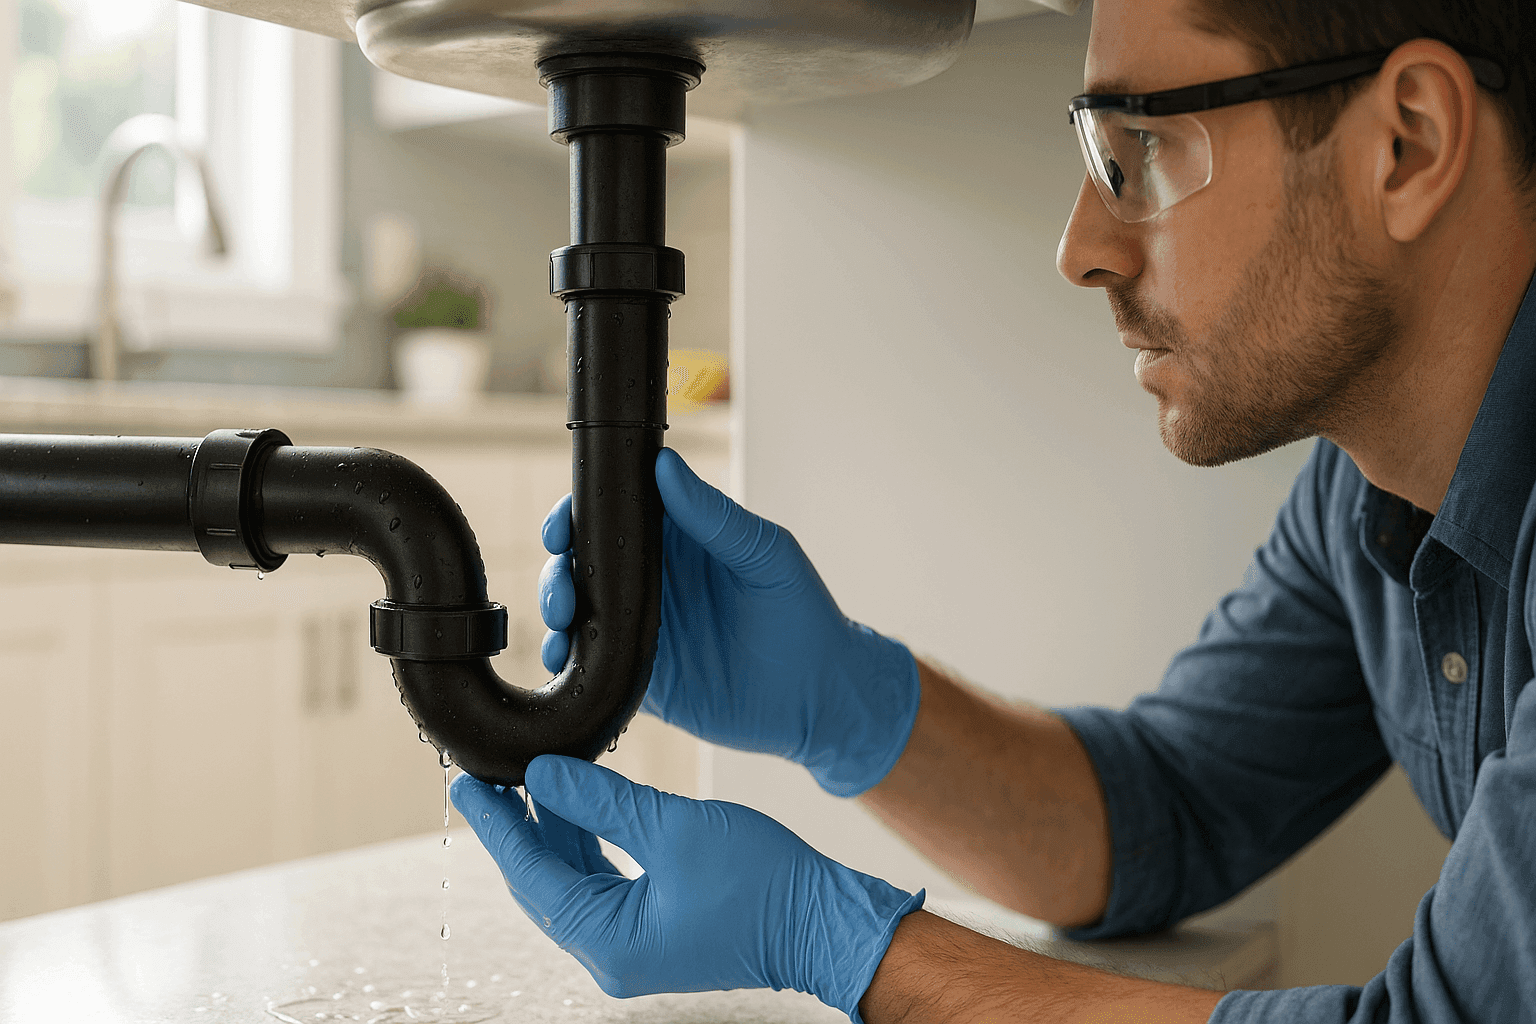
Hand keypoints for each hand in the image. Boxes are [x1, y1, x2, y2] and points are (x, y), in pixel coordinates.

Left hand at [450, 757, 923, 1020]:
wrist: (825, 923)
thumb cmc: (764, 884)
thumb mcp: (674, 828)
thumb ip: (603, 800)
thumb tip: (544, 774)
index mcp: (609, 941)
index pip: (530, 876)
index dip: (497, 826)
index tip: (467, 785)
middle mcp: (611, 953)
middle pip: (544, 882)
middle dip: (519, 827)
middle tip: (492, 774)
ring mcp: (633, 944)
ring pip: (572, 880)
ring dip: (555, 830)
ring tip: (536, 777)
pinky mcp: (654, 929)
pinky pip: (602, 883)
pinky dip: (589, 842)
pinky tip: (583, 802)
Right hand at [538, 447, 920, 796]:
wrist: (822, 695)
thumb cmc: (802, 613)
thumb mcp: (763, 554)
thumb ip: (714, 515)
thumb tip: (664, 465)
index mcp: (676, 540)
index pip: (611, 515)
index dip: (576, 515)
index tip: (562, 527)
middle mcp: (650, 582)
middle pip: (581, 565)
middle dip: (557, 571)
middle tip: (564, 591)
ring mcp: (641, 631)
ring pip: (577, 615)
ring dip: (556, 615)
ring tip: (562, 625)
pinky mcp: (641, 679)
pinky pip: (589, 668)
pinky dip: (567, 664)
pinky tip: (566, 663)